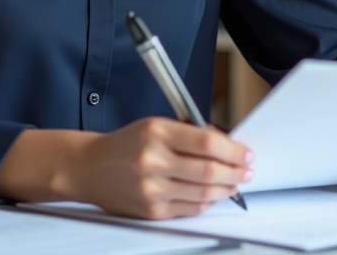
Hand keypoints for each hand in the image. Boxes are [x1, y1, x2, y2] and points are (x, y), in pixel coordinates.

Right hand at [63, 118, 253, 218]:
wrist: (89, 167)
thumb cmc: (125, 144)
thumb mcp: (155, 126)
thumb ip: (190, 134)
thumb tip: (227, 145)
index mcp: (156, 133)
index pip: (207, 143)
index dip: (233, 150)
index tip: (246, 153)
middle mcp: (153, 161)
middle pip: (209, 171)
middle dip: (236, 172)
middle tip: (246, 171)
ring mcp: (151, 189)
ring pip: (204, 194)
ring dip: (226, 189)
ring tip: (234, 183)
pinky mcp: (151, 210)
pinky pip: (190, 209)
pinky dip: (207, 202)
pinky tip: (213, 195)